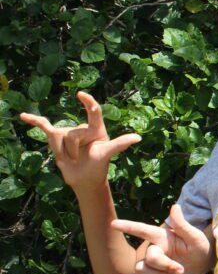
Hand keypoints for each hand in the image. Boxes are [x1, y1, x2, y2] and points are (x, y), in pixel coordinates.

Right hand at [19, 91, 139, 189]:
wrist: (84, 179)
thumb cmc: (99, 165)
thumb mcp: (108, 153)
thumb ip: (120, 144)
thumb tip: (138, 137)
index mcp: (97, 129)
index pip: (94, 112)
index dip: (88, 102)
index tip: (81, 95)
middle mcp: (82, 128)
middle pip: (72, 134)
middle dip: (74, 150)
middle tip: (81, 159)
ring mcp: (68, 132)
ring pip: (59, 138)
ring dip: (64, 153)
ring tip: (73, 158)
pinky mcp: (56, 137)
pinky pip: (43, 126)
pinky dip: (33, 120)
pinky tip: (23, 116)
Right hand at [109, 204, 213, 273]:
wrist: (202, 263)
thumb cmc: (200, 246)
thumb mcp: (195, 236)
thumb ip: (182, 225)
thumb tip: (174, 206)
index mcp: (161, 236)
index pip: (142, 230)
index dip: (128, 226)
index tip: (113, 224)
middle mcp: (153, 248)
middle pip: (149, 258)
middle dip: (165, 265)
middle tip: (181, 269)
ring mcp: (151, 262)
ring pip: (142, 270)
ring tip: (176, 273)